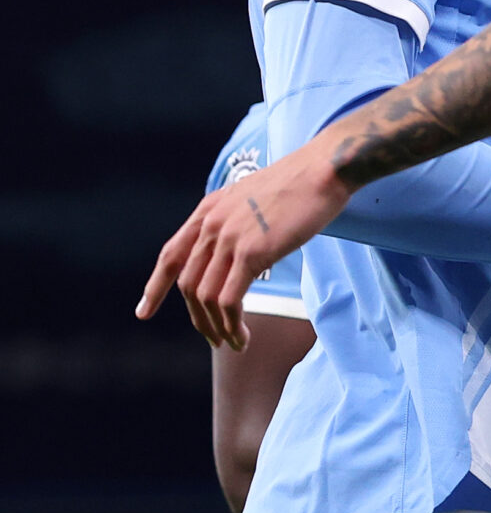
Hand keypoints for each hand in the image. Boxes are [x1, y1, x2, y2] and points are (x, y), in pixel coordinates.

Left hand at [135, 135, 351, 349]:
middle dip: (198, 318)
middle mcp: (212, 224)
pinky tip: (243, 335)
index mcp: (209, 209)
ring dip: (215, 327)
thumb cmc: (301, 182)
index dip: (156, 287)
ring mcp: (230, 238)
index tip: (144, 311)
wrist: (324, 169)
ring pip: (206, 297)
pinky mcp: (253, 252)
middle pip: (189, 284)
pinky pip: (229, 299)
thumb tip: (238, 245)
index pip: (171, 254)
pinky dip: (231, 324)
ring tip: (233, 342)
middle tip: (213, 339)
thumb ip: (237, 218)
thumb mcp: (254, 195)